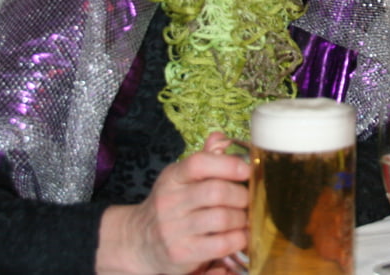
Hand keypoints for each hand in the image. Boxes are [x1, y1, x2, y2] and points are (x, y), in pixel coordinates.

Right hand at [96, 132, 250, 274]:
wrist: (139, 242)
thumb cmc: (172, 207)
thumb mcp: (180, 179)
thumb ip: (204, 160)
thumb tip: (220, 137)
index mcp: (172, 178)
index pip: (199, 164)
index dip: (228, 164)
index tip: (247, 170)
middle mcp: (169, 202)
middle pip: (216, 192)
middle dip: (242, 195)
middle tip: (250, 199)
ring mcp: (173, 230)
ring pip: (222, 218)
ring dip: (242, 218)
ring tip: (245, 217)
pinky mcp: (181, 253)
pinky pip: (221, 244)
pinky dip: (238, 238)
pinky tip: (240, 235)